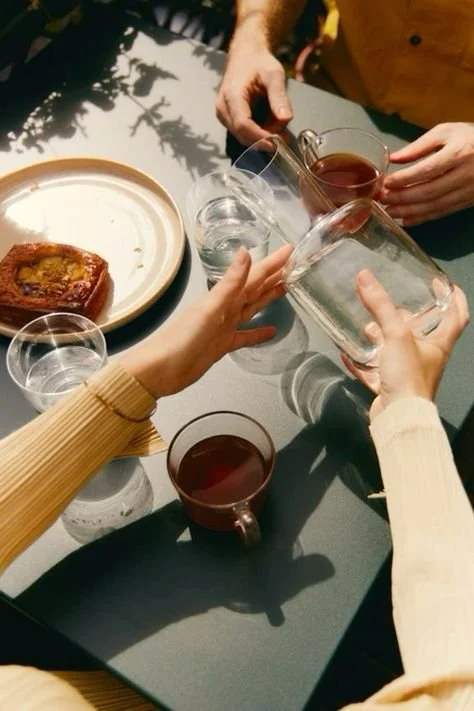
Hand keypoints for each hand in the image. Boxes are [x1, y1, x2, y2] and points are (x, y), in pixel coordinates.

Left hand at [121, 244, 292, 397]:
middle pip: (254, 287)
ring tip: (287, 287)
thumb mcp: (210, 308)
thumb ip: (230, 283)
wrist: (162, 369)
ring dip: (267, 297)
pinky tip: (273, 331)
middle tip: (294, 264)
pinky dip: (259, 333)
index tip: (291, 249)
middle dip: (273, 275)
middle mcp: (225, 307)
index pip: (254, 275)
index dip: (272, 262)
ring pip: (252, 307)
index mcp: (223, 296)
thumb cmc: (184, 337)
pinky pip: (246, 335)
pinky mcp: (223, 345)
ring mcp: (224, 326)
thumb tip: (246, 251)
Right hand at [215, 35, 291, 145]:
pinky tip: (270, 122)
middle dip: (265, 138)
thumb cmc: (258, 62)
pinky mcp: (227, 119)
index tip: (278, 142)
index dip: (261, 137)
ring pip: (244, 137)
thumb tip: (285, 118)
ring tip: (278, 122)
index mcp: (232, 96)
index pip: (243, 125)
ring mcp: (223, 115)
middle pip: (243, 135)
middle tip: (284, 133)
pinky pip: (243, 133)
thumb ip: (279, 96)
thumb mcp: (274, 74)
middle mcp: (223, 109)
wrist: (245, 55)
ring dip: (263, 135)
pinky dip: (259, 132)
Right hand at [341, 270, 468, 420]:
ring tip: (367, 325)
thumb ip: (380, 306)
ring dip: (383, 338)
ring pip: (396, 352)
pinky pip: (375, 371)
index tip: (441, 282)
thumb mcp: (396, 335)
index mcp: (439, 344)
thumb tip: (364, 276)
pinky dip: (362, 362)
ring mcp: (407, 374)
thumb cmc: (408, 375)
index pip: (456, 316)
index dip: (453, 297)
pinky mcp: (389, 388)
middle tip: (391, 304)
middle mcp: (426, 358)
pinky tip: (347, 353)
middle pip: (422, 333)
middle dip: (407, 317)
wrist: (398, 417)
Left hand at [382, 122, 473, 225]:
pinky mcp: (468, 201)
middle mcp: (464, 174)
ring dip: (409, 211)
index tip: (385, 183)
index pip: (426, 170)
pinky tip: (406, 220)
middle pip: (428, 191)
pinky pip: (443, 212)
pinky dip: (423, 218)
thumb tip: (393, 158)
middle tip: (382, 200)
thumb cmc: (470, 137)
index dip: (404, 179)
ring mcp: (468, 190)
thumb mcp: (447, 132)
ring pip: (435, 205)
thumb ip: (419, 145)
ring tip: (389, 212)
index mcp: (458, 153)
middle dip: (402, 198)